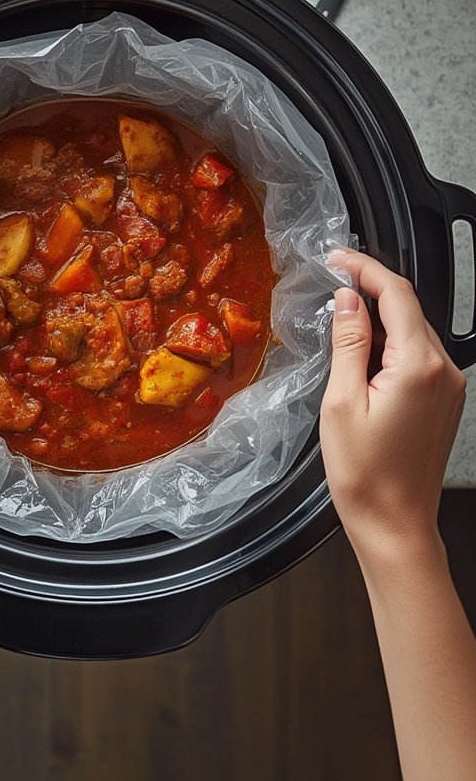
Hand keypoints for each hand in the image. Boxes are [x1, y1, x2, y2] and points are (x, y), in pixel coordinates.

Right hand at [320, 249, 466, 561]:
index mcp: (418, 366)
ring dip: (379, 318)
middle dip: (370, 290)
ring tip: (340, 324)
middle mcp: (443, 371)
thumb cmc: (365, 474)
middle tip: (332, 282)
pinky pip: (418, 355)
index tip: (338, 257)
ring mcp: (449, 385)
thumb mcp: (341, 401)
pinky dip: (390, 344)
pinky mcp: (444, 399)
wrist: (395, 524)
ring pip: (413, 330)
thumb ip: (348, 343)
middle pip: (408, 308)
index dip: (365, 268)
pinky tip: (362, 356)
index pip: (396, 294)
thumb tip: (347, 300)